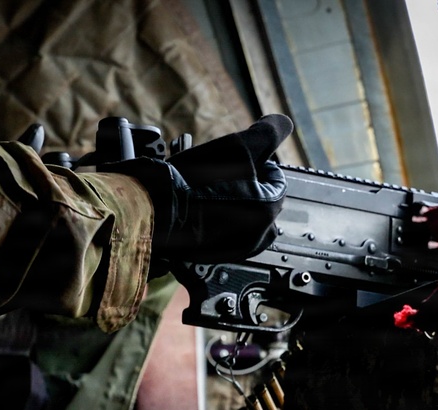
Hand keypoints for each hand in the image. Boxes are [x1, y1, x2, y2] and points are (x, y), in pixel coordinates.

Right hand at [100, 114, 293, 262]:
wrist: (154, 210)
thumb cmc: (195, 180)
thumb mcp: (237, 147)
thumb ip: (268, 134)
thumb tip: (283, 123)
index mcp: (267, 212)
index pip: (275, 179)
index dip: (258, 163)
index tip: (238, 159)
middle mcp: (255, 238)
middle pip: (259, 200)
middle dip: (244, 185)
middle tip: (219, 174)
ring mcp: (232, 251)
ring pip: (239, 218)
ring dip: (229, 203)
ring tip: (206, 189)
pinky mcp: (209, 258)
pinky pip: (219, 236)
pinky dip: (213, 222)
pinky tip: (196, 208)